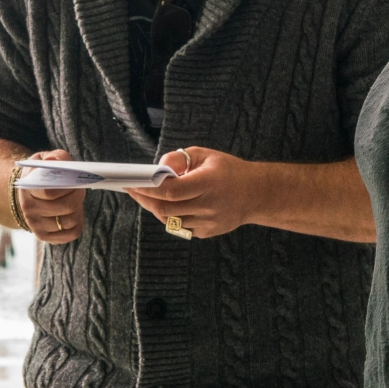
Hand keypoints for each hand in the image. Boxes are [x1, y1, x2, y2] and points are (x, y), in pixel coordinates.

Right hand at [18, 148, 85, 245]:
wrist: (28, 191)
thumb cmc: (40, 173)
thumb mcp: (44, 159)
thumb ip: (55, 157)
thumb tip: (56, 162)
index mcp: (28, 188)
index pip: (50, 192)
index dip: (69, 186)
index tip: (75, 179)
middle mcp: (29, 210)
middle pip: (66, 207)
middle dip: (78, 195)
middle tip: (79, 187)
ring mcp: (36, 225)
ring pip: (70, 221)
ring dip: (78, 209)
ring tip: (74, 199)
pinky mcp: (45, 237)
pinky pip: (72, 234)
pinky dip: (77, 223)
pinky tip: (73, 213)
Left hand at [130, 147, 266, 238]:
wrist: (256, 194)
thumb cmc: (227, 171)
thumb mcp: (205, 155)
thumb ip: (179, 158)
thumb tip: (158, 169)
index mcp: (208, 183)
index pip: (171, 190)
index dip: (148, 188)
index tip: (131, 182)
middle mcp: (208, 205)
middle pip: (165, 209)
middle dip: (145, 199)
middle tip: (132, 189)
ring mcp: (208, 222)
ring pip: (170, 220)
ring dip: (156, 208)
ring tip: (148, 195)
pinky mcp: (207, 232)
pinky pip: (180, 226)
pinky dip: (171, 216)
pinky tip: (169, 205)